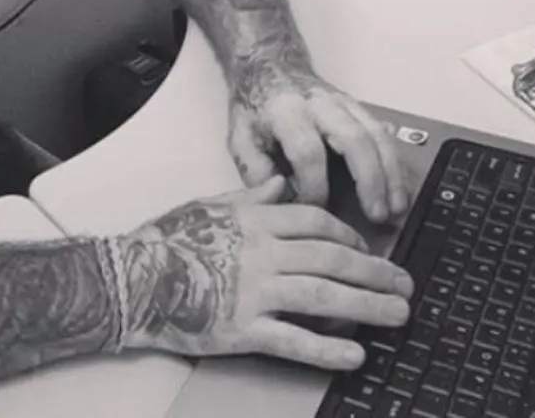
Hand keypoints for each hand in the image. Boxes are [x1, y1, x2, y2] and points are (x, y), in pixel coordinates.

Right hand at [118, 176, 413, 369]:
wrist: (133, 278)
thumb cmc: (166, 241)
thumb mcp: (209, 205)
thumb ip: (250, 196)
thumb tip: (282, 183)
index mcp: (254, 220)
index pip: (316, 221)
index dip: (349, 234)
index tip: (366, 247)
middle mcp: (262, 254)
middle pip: (332, 259)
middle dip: (375, 271)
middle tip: (405, 283)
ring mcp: (255, 293)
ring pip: (325, 297)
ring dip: (368, 306)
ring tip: (398, 314)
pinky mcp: (245, 330)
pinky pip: (295, 341)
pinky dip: (329, 348)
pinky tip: (356, 354)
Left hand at [227, 65, 410, 222]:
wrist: (267, 68)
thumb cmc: (255, 109)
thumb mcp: (240, 137)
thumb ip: (256, 171)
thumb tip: (283, 197)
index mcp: (286, 111)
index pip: (307, 151)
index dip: (314, 186)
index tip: (317, 209)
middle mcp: (319, 104)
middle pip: (354, 139)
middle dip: (369, 180)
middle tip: (377, 216)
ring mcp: (343, 102)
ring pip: (377, 135)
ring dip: (391, 174)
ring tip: (397, 208)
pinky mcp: (358, 107)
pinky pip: (384, 133)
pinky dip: (395, 161)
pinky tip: (400, 186)